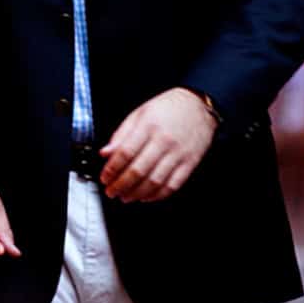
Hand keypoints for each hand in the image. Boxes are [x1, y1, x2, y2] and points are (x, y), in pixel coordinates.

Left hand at [100, 87, 216, 202]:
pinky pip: (173, 185)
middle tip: (111, 191)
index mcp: (148, 126)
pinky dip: (158, 195)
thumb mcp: (140, 114)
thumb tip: (105, 153)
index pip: (125, 153)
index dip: (112, 169)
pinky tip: (147, 196)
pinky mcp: (190, 163)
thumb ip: (121, 134)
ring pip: (155, 181)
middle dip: (121, 185)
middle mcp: (164, 141)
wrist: (199, 105)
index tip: (104, 178)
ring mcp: (178, 153)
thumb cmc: (168, 108)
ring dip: (137, 193)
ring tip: (126, 196)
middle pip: (138, 170)